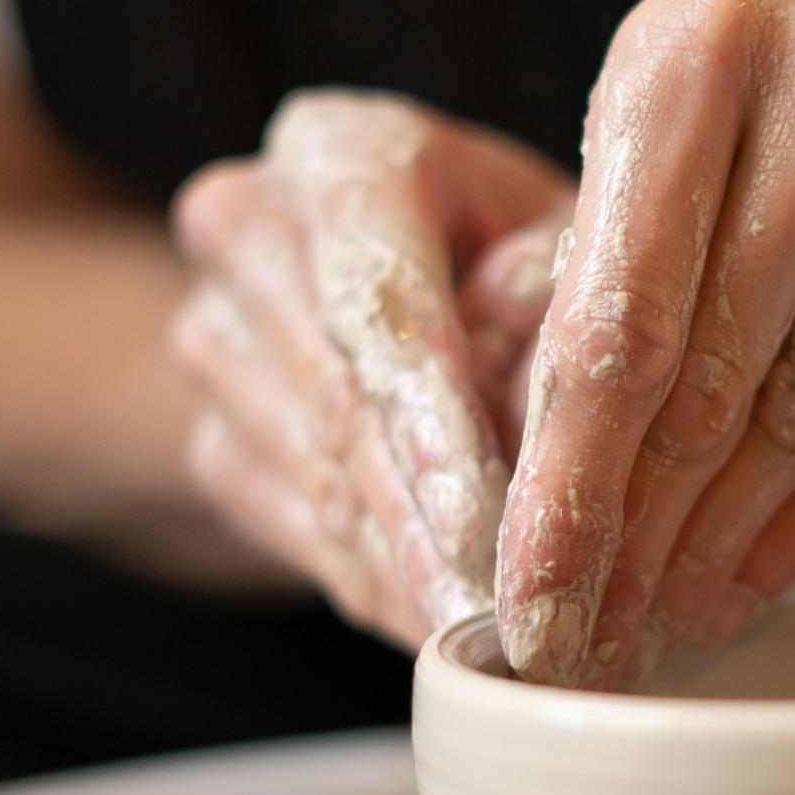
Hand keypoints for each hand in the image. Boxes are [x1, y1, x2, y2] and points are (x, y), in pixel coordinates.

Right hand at [172, 91, 571, 650]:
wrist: (431, 275)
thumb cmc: (539, 248)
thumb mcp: (581, 239)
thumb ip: (569, 297)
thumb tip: (545, 404)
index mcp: (339, 152)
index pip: (378, 299)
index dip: (436, 422)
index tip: (490, 525)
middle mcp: (248, 228)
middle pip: (338, 405)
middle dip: (428, 525)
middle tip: (507, 618)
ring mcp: (213, 338)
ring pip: (320, 488)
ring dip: (411, 575)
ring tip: (501, 642)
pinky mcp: (214, 441)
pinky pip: (305, 541)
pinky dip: (385, 591)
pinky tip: (447, 625)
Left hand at [495, 0, 794, 685]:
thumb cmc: (761, 97)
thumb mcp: (655, 131)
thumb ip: (587, 280)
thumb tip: (522, 497)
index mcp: (694, 50)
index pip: (614, 312)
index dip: (566, 479)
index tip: (523, 599)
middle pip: (712, 372)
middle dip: (635, 533)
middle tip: (584, 643)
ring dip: (727, 539)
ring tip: (661, 624)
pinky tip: (762, 571)